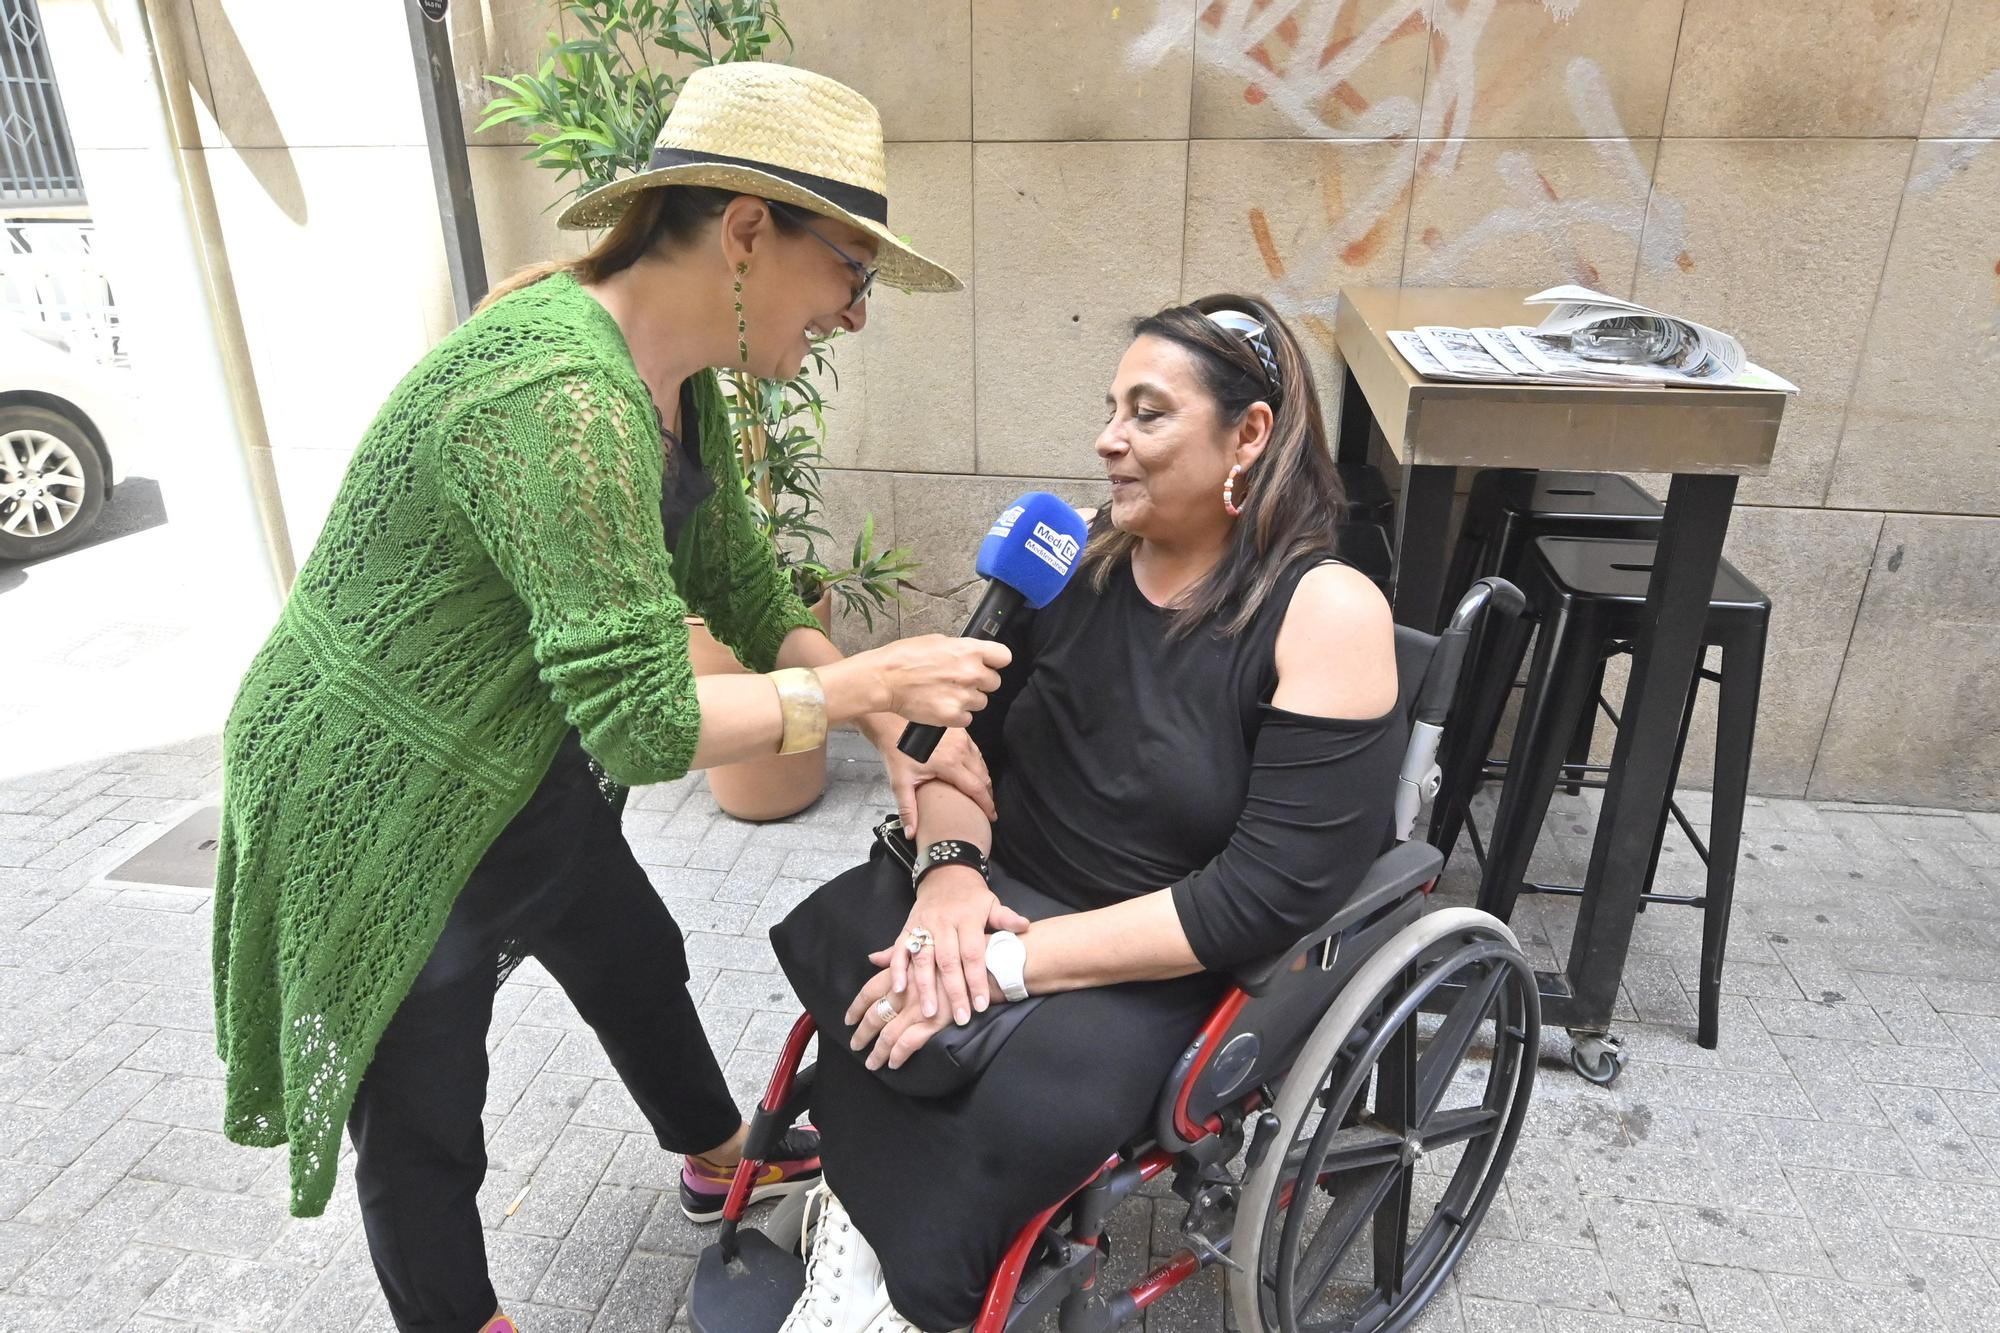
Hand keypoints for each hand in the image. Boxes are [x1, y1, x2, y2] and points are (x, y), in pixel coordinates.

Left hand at [845, 965, 998, 1070]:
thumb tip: (874, 957)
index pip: (870, 990)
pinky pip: (909, 1043)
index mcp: (903, 969)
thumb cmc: (962, 950)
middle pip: (875, 1015)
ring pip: (888, 1033)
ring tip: (871, 1063)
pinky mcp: (935, 1021)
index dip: (857, 1007)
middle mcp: (906, 989)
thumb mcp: (928, 945)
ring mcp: (919, 1006)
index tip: (849, 1019)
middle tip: (855, 1045)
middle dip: (863, 1033)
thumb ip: (899, 953)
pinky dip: (898, 1055)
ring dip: (878, 1051)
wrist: (992, 960)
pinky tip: (894, 1064)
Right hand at [856, 636, 1010, 728]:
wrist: (884, 680)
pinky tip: (941, 706)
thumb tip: (970, 655)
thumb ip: (960, 649)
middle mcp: (971, 673)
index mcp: (969, 650)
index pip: (1004, 656)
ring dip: (968, 700)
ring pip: (981, 702)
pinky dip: (956, 715)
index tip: (989, 664)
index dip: (995, 661)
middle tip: (960, 681)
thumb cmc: (904, 658)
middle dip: (980, 683)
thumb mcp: (937, 641)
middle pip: (994, 682)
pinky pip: (967, 718)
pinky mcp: (953, 716)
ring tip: (946, 694)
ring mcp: (964, 696)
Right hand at [875, 866, 1029, 1025]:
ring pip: (923, 959)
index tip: (982, 1005)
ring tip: (930, 1012)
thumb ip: (1006, 917)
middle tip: (961, 1017)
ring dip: (925, 987)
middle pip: (948, 961)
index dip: (977, 979)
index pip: (973, 953)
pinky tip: (899, 989)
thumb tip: (1024, 926)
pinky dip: (896, 969)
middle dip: (954, 991)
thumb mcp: (991, 903)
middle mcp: (943, 923)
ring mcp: (923, 925)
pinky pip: (900, 950)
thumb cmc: (973, 898)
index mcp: (967, 918)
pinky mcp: (906, 928)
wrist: (945, 875)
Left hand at [877, 728, 995, 838]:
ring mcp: (962, 738)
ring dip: (984, 779)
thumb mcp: (900, 782)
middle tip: (988, 808)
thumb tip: (911, 833)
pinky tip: (974, 773)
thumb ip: (908, 809)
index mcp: (949, 764)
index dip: (986, 804)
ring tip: (982, 794)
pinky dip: (978, 764)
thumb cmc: (896, 750)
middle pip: (983, 776)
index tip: (991, 816)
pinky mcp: (960, 731)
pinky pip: (976, 751)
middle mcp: (960, 750)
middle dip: (988, 794)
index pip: (976, 788)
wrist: (892, 721)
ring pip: (982, 763)